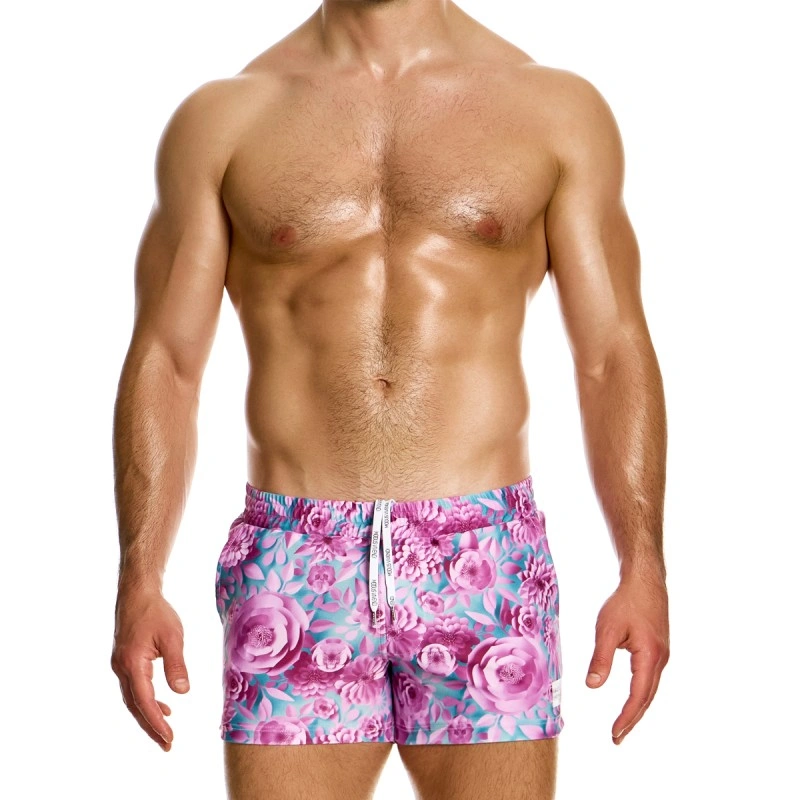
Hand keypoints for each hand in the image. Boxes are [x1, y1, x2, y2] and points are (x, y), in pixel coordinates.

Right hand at [110, 587, 189, 751]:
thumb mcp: (173, 636)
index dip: (157, 722)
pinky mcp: (124, 660)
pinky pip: (133, 687)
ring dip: (148, 714)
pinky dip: (145, 700)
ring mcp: (120, 665)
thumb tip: (182, 692)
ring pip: (132, 698)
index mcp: (132, 664)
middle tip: (167, 744)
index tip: (169, 738)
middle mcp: (121, 668)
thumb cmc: (156, 611)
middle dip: (151, 726)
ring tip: (166, 728)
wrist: (137, 593)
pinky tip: (161, 703)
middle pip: (135, 706)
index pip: (144, 701)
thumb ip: (176, 665)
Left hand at [586, 574, 669, 743]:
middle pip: (647, 697)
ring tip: (623, 725)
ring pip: (650, 689)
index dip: (626, 717)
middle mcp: (660, 660)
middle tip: (616, 738)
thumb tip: (593, 686)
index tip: (614, 734)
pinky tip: (633, 698)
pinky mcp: (658, 649)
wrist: (645, 581)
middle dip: (632, 719)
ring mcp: (662, 654)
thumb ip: (601, 658)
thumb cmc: (626, 602)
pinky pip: (650, 678)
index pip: (638, 696)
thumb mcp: (607, 629)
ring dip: (638, 708)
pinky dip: (642, 693)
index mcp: (650, 657)